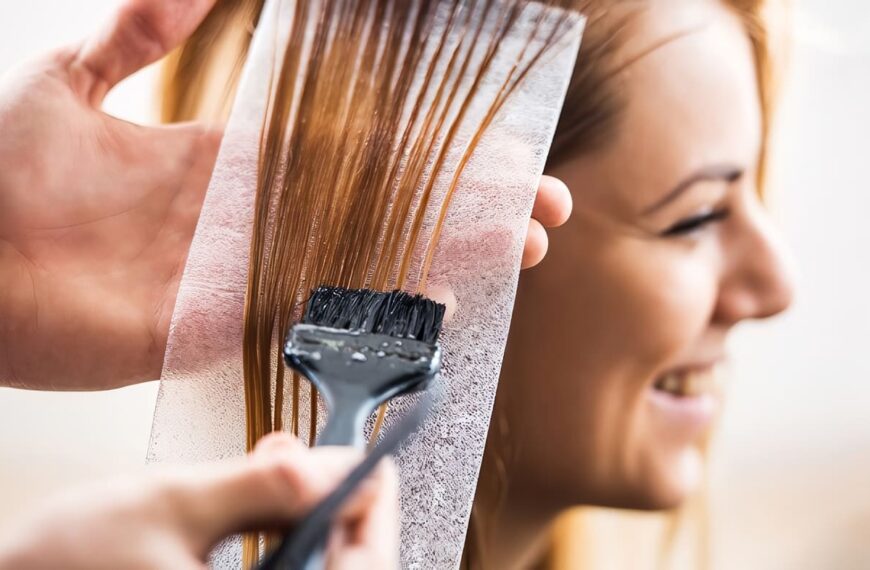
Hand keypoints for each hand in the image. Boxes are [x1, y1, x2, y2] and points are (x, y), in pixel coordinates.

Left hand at [0, 0, 572, 390]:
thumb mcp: (64, 79)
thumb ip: (135, 35)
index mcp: (225, 156)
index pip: (349, 148)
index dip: (418, 146)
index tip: (486, 143)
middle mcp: (250, 217)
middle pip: (379, 209)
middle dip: (465, 206)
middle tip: (541, 207)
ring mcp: (241, 272)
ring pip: (366, 263)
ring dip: (449, 257)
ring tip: (522, 251)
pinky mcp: (218, 323)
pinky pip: (313, 317)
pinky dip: (379, 309)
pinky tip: (442, 300)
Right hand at [0, 433, 397, 569]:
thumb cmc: (69, 562)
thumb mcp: (175, 505)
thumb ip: (260, 487)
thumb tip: (329, 465)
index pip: (358, 569)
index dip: (376, 515)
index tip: (379, 466)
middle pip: (336, 567)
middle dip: (338, 510)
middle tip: (331, 462)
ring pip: (306, 569)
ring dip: (307, 521)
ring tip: (289, 474)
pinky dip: (279, 539)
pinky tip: (265, 507)